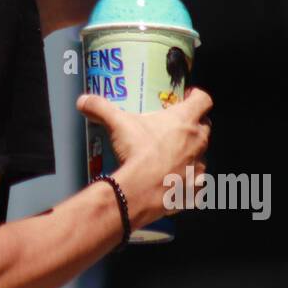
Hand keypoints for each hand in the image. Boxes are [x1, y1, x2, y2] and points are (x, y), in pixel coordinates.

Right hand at [76, 87, 211, 227]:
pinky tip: (175, 183)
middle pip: (205, 126)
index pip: (203, 100)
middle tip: (176, 127)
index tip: (188, 97)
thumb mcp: (117, 123)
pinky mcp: (196, 189)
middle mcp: (198, 141)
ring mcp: (199, 166)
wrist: (142, 190)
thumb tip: (82, 100)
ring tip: (173, 157)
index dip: (197, 96)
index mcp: (185, 120)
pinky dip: (189, 182)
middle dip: (194, 125)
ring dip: (191, 154)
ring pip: (202, 155)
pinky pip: (198, 184)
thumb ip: (100, 108)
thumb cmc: (136, 151)